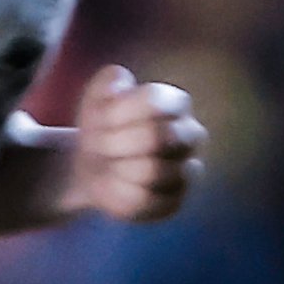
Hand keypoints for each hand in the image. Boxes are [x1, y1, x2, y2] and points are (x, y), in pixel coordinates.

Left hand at [62, 67, 201, 224]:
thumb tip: (123, 82)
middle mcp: (191, 136)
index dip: (117, 112)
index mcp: (177, 103)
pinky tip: (112, 187)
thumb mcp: (96, 96)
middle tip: (98, 146)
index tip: (100, 119)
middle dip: (114, 142)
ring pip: (151, 171)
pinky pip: (145, 201)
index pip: (153, 102)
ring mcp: (187, 171)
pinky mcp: (175, 202)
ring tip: (108, 165)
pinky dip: (118, 194)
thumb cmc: (101, 125)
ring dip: (116, 168)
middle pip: (155, 137)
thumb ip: (108, 81)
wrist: (92, 166)